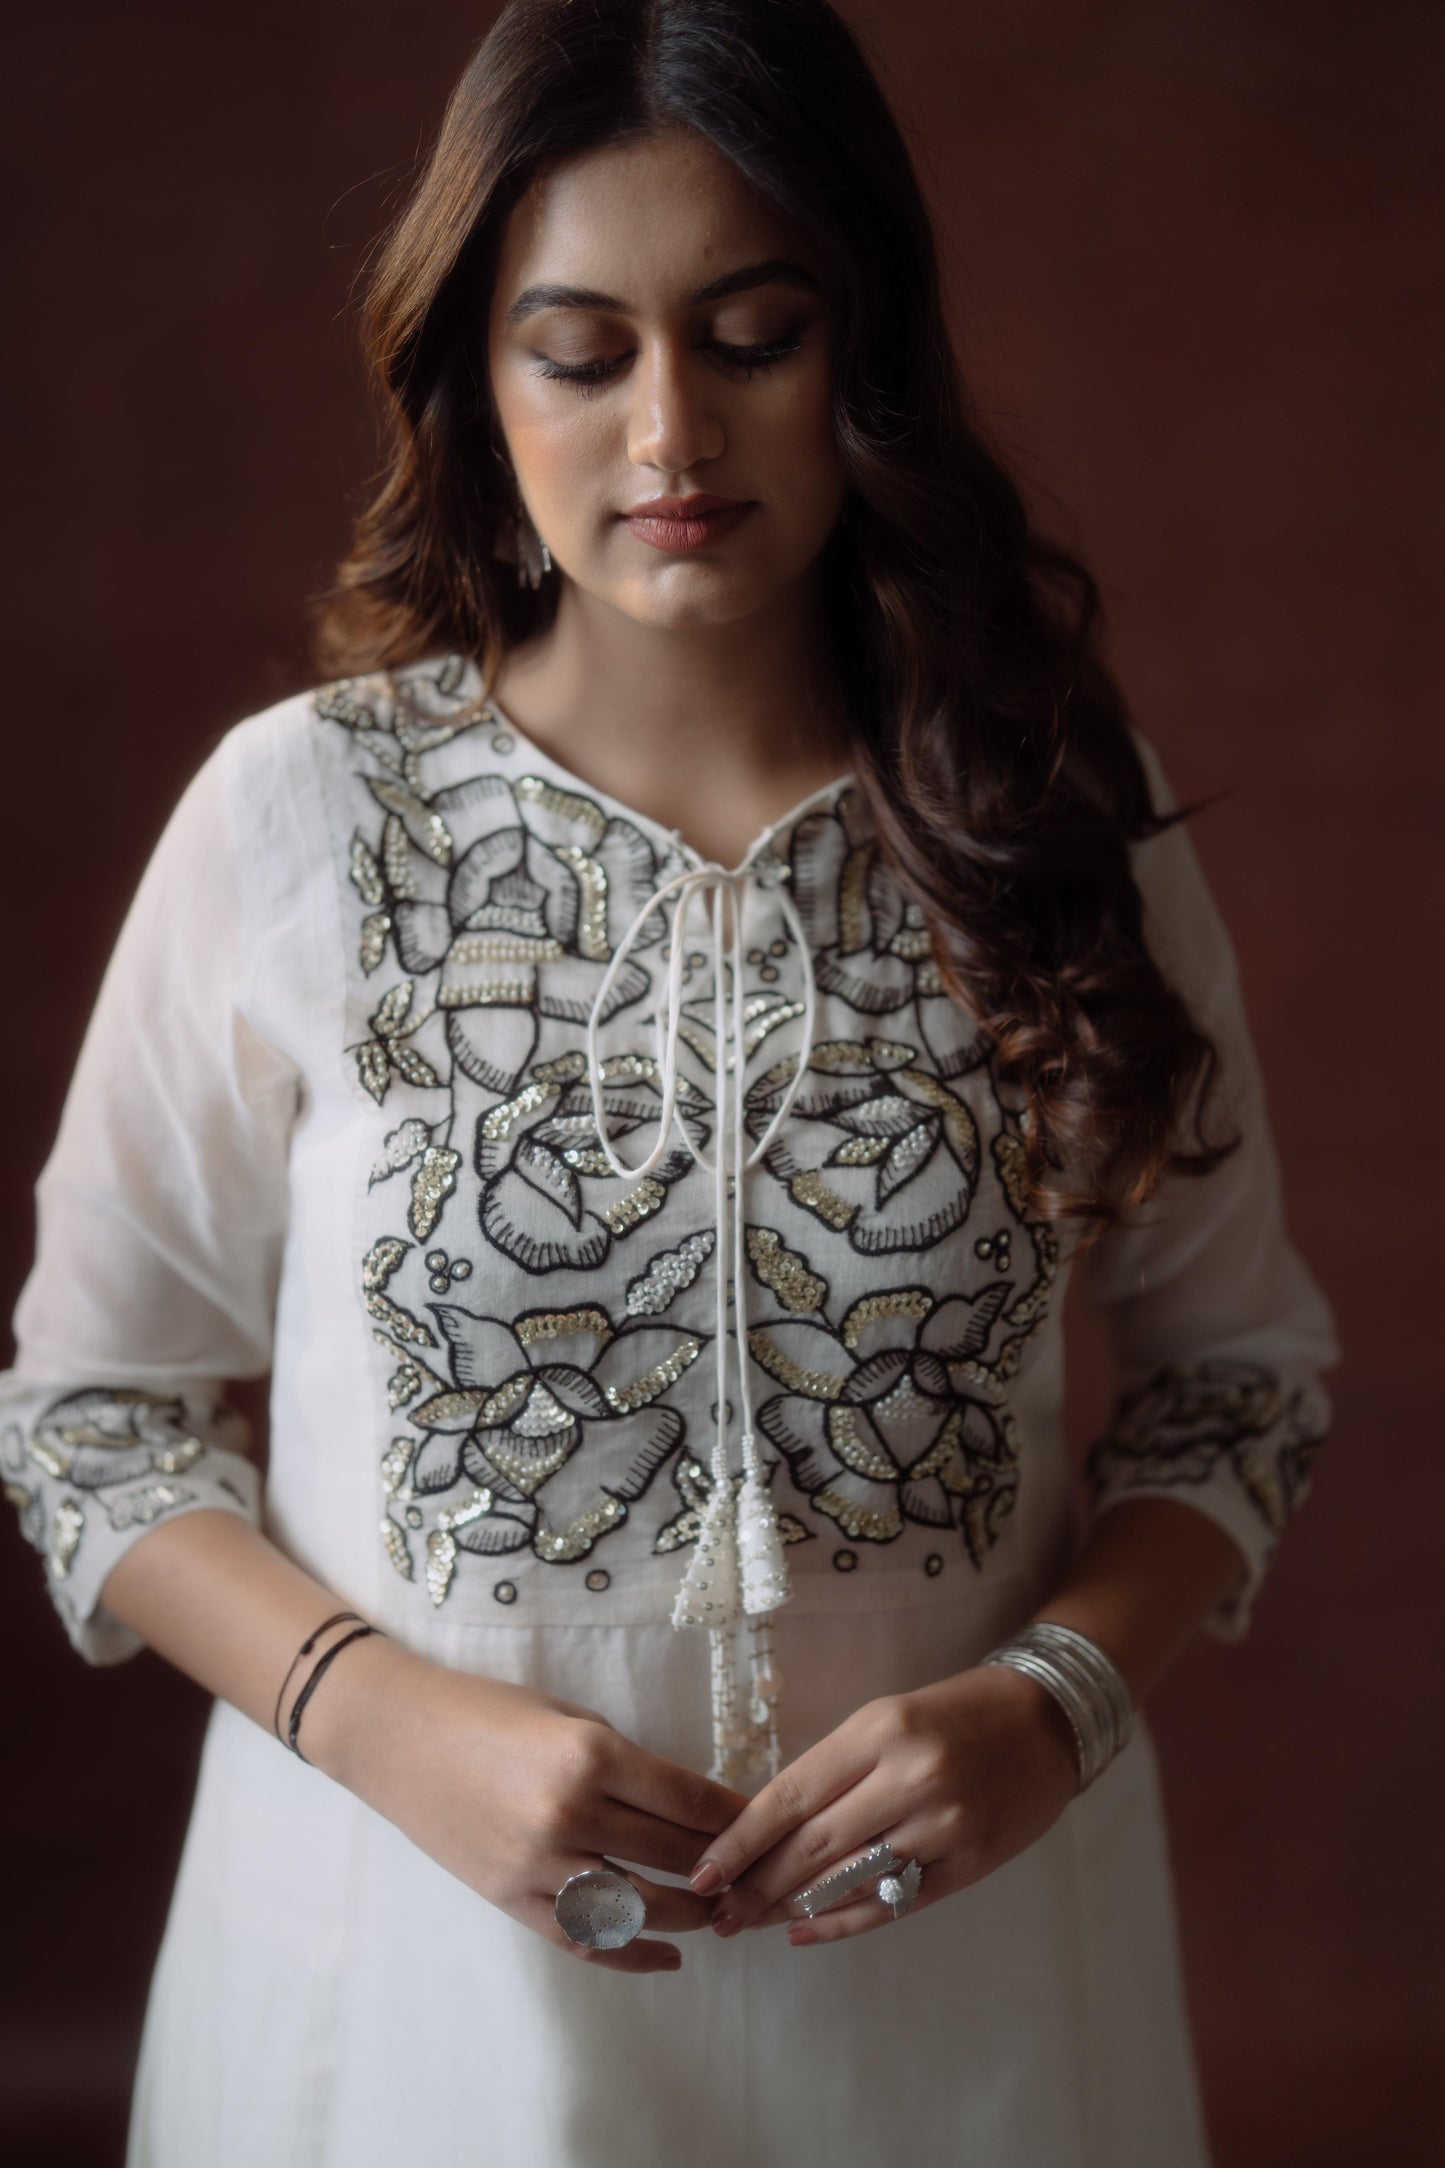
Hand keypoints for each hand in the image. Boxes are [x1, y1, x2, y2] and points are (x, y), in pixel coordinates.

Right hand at [307, 1635, 751, 1974]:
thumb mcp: (568, 1715)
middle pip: (676, 1857)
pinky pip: (586, 1940)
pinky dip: (633, 1955)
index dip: (740, 1817)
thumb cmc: (485, 1710)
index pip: (691, 1801)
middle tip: (763, 1874)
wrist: (395, 1736)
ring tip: (726, 1913)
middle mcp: (570, 1815)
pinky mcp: (511, 1900)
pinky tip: (668, 1956)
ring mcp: (538, 1866)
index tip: (773, 1825)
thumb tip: (690, 1807)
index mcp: (591, 1756)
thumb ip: (626, 1762)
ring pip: (641, 1909)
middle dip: (728, 1868)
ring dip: (693, 1916)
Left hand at [688, 1662, 1079, 1945]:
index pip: (792, 1795)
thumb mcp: (888, 1719)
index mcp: (881, 1730)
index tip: (702, 1870)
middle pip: (814, 1846)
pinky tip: (804, 1932)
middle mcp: (911, 1777)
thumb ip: (835, 1770)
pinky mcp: (971, 1865)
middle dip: (756, 1884)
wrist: (1046, 1720)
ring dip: (792, 1908)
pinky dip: (843, 1923)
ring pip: (849, 1880)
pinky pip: (894, 1904)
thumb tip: (766, 1831)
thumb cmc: (954, 1714)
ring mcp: (945, 1826)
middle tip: (715, 1911)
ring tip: (749, 1923)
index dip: (741, 1839)